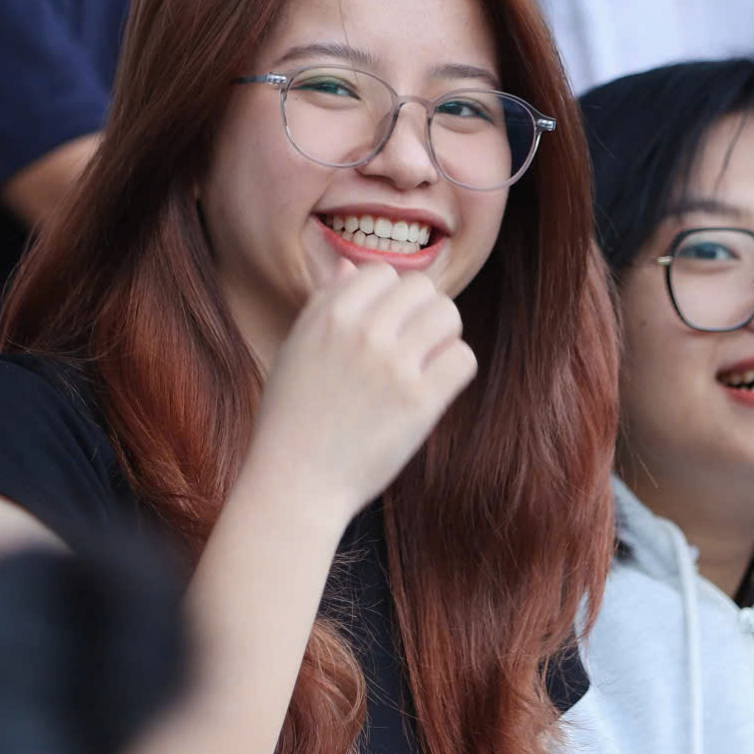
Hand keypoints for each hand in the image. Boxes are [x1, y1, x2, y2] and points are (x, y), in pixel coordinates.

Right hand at [246, 260, 474, 519]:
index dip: (389, 298)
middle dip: (421, 314)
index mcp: (329, 316)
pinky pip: (463, 358)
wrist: (295, 484)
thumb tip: (350, 268)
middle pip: (423, 289)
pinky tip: (434, 389)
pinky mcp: (420, 402)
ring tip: (425, 365)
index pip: (384, 273)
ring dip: (443, 338)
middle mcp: (363, 332)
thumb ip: (323, 304)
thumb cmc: (291, 420)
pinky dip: (454, 371)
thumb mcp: (295, 351)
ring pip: (449, 316)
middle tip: (412, 346)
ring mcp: (393, 366)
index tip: (385, 326)